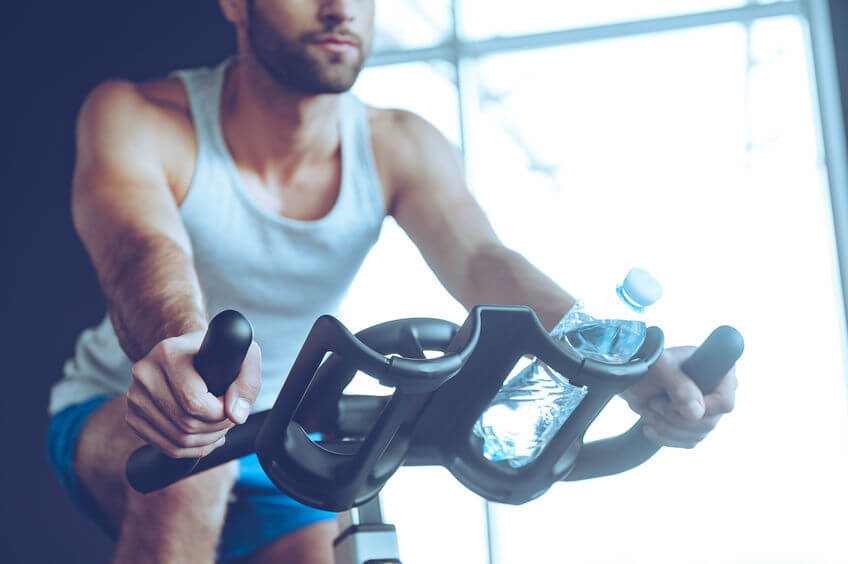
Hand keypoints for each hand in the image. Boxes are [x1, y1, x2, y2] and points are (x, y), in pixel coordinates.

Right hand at [126, 331, 261, 457]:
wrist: (187, 351)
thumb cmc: (217, 352)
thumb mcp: (243, 356)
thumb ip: (247, 383)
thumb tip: (236, 416)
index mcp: (168, 354)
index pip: (194, 402)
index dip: (220, 413)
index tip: (231, 404)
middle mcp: (144, 373)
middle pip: (185, 424)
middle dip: (216, 428)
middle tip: (229, 417)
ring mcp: (134, 396)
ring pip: (177, 440)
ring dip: (206, 441)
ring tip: (219, 426)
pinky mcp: (133, 416)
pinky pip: (165, 447)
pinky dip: (191, 449)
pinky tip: (205, 435)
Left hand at [619, 346, 736, 448]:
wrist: (633, 379)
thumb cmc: (649, 366)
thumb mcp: (661, 368)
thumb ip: (680, 386)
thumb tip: (696, 412)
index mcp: (718, 371)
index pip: (724, 402)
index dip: (701, 409)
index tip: (672, 401)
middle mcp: (717, 393)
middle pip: (708, 423)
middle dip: (675, 418)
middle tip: (653, 403)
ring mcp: (708, 411)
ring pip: (697, 436)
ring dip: (667, 428)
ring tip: (647, 411)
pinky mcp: (694, 426)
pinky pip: (688, 443)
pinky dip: (666, 437)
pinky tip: (648, 428)